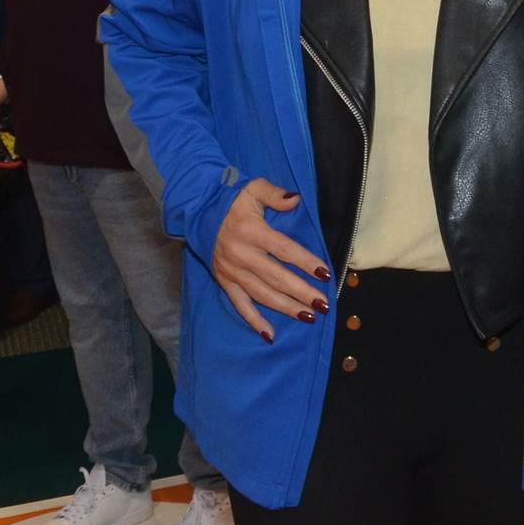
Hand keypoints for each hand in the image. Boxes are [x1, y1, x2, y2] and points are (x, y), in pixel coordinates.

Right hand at [214, 179, 328, 340]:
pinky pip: (240, 305)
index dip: (305, 262)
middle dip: (301, 292)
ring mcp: (232, 272)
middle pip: (276, 277)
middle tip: (323, 304)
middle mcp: (241, 255)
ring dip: (286, 308)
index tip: (325, 273)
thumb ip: (274, 194)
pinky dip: (254, 321)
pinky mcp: (224, 282)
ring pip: (262, 294)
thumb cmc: (232, 201)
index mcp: (251, 232)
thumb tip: (295, 199)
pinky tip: (270, 335)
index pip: (284, 250)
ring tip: (308, 317)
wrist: (198, 212)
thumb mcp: (253, 189)